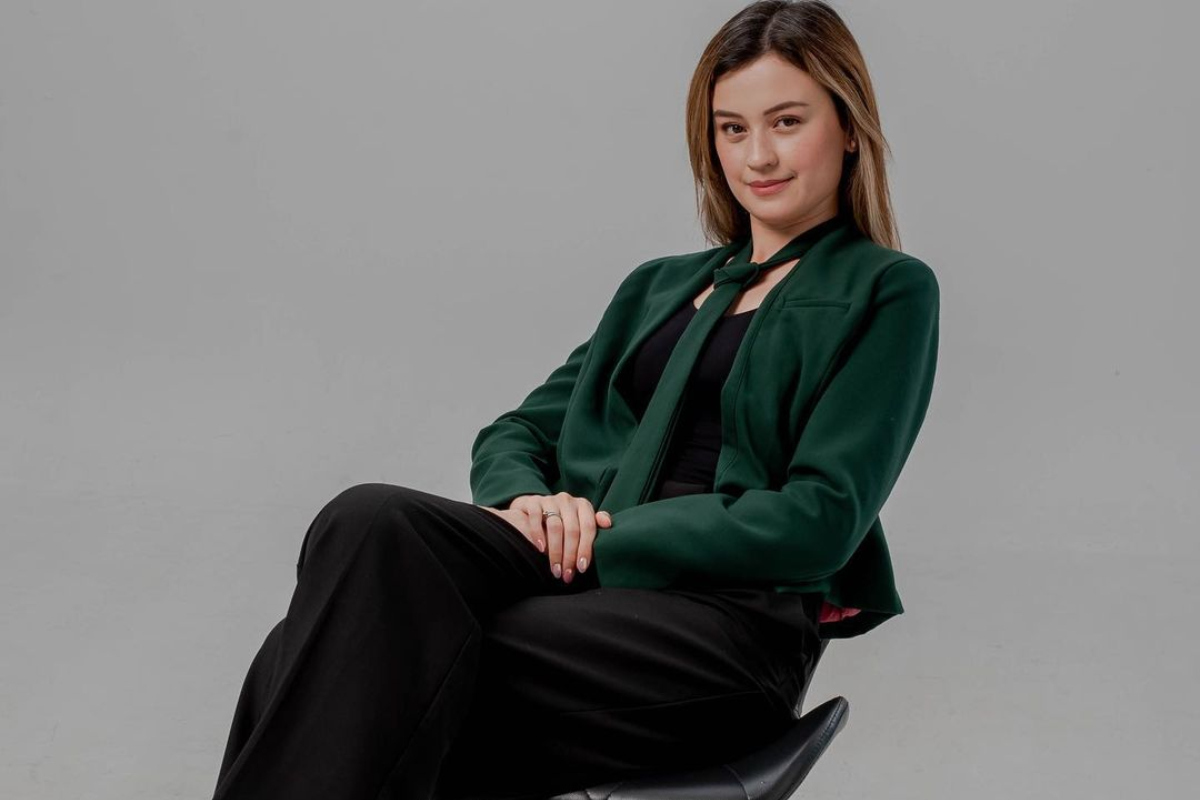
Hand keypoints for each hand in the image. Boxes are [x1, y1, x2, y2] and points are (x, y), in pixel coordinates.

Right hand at [477, 493, 610, 583]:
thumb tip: (608, 524)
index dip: (586, 549)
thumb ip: (594, 524)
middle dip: (569, 556)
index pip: (588, 528)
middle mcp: (568, 500)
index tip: (582, 568)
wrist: (535, 507)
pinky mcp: (533, 502)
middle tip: (566, 574)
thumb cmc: (562, 519)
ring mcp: (550, 500)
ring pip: (555, 526)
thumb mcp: (580, 521)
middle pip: (572, 530)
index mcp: (583, 505)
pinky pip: (536, 518)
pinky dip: (538, 535)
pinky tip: (540, 549)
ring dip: (555, 551)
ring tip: (555, 569)